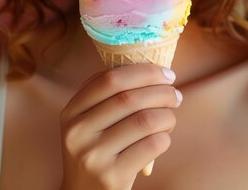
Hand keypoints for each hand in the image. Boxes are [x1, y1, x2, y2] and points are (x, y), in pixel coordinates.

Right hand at [59, 64, 181, 189]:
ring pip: (145, 120)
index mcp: (71, 112)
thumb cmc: (98, 151)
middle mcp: (77, 133)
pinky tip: (162, 139)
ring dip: (168, 116)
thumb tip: (157, 71)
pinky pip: (152, 145)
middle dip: (163, 92)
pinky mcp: (111, 176)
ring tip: (170, 118)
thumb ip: (112, 97)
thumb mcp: (90, 123)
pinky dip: (165, 138)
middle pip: (130, 98)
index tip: (167, 74)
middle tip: (176, 96)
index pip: (110, 79)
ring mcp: (92, 156)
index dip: (144, 72)